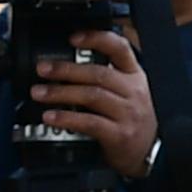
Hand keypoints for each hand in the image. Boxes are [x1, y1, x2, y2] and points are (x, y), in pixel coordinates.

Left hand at [29, 25, 158, 178]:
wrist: (151, 154)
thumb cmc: (133, 121)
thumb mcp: (128, 92)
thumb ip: (106, 77)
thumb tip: (67, 65)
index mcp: (134, 75)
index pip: (120, 48)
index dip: (96, 39)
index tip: (72, 38)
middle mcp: (134, 91)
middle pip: (98, 73)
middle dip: (66, 69)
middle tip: (42, 69)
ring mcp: (128, 113)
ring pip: (92, 95)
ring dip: (61, 93)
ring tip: (39, 93)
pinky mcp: (120, 134)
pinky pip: (90, 122)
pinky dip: (67, 118)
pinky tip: (51, 117)